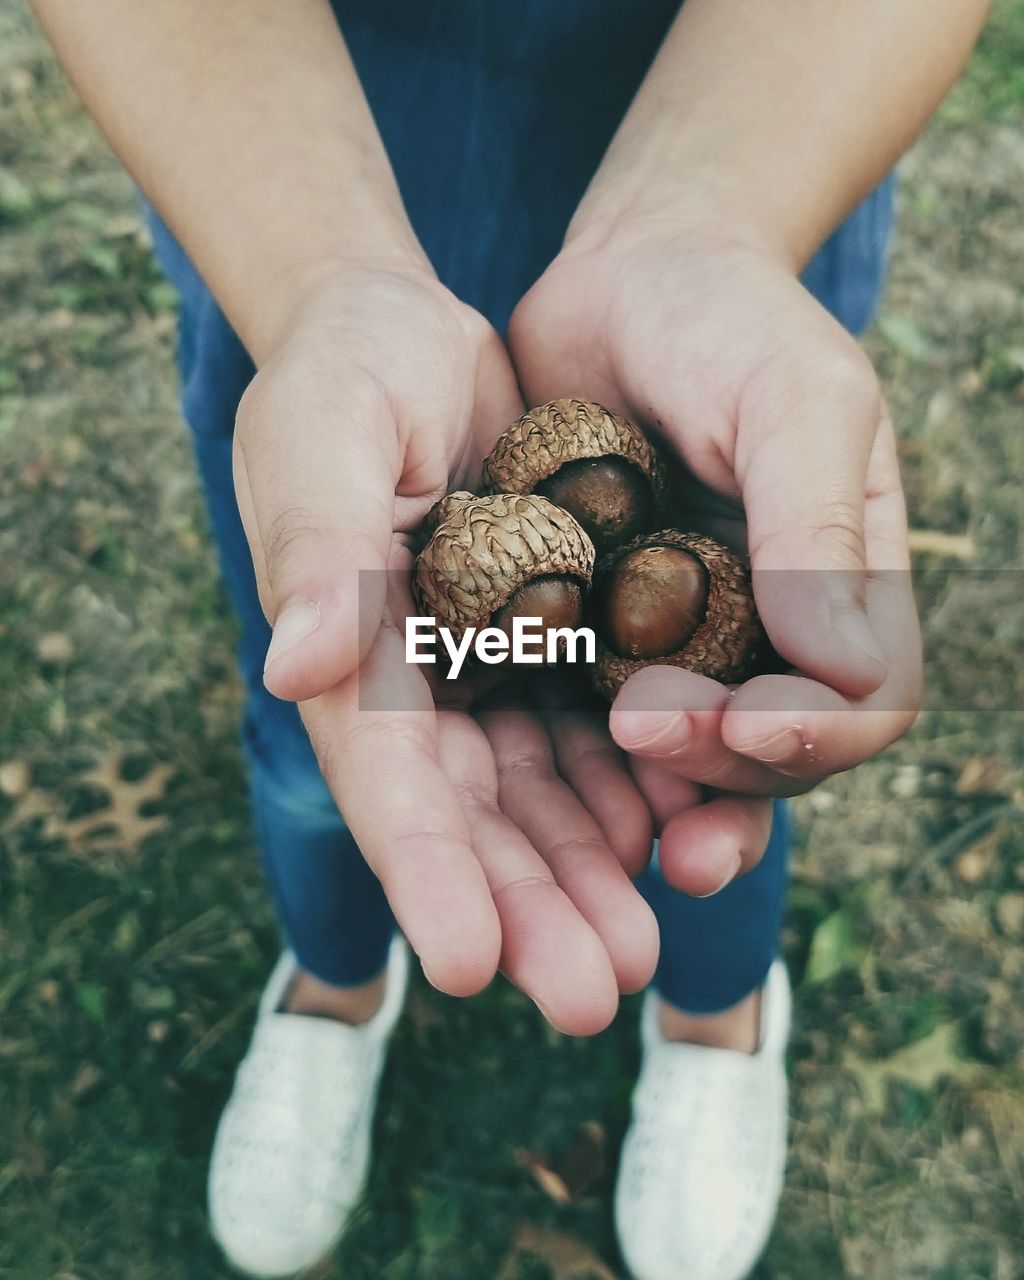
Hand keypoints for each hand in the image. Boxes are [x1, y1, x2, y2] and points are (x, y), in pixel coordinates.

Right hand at [233, 263, 656, 1031]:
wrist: (412, 330)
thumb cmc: (347, 372)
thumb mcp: (321, 436)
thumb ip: (314, 550)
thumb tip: (297, 668)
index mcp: (349, 648)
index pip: (386, 777)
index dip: (425, 869)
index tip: (465, 963)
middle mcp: (413, 680)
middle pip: (471, 816)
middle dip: (524, 906)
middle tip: (588, 994)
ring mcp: (483, 666)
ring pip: (537, 796)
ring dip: (584, 875)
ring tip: (642, 953)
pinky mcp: (548, 639)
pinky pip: (587, 734)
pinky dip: (625, 791)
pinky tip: (667, 841)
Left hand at [509, 228, 921, 893]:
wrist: (622, 277)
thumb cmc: (726, 318)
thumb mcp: (793, 401)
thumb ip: (818, 531)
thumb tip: (846, 676)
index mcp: (849, 584)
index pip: (862, 703)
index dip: (809, 737)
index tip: (734, 721)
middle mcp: (774, 628)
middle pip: (774, 754)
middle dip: (722, 777)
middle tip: (647, 756)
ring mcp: (686, 639)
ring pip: (689, 760)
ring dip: (658, 811)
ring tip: (611, 841)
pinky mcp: (601, 632)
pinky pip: (598, 720)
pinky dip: (583, 768)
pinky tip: (540, 791)